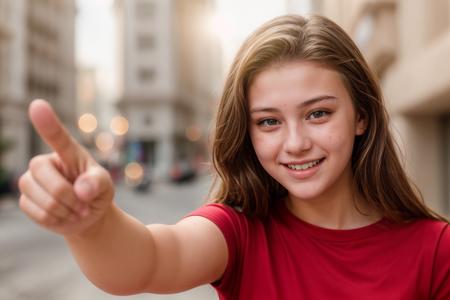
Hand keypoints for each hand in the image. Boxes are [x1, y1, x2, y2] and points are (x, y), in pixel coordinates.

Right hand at [18, 99, 114, 235]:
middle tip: (83, 205)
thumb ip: (97, 183)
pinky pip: (35, 212)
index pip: (56, 136)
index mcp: (68, 153)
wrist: (87, 216)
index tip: (37, 105)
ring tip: (76, 211)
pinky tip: (63, 217)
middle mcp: (45, 162)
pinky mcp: (26, 200)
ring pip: (36, 195)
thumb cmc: (97, 193)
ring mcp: (32, 180)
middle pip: (40, 171)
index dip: (47, 122)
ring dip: (62, 210)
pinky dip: (54, 220)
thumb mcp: (105, 186)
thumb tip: (81, 189)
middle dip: (65, 194)